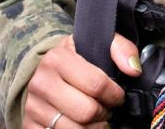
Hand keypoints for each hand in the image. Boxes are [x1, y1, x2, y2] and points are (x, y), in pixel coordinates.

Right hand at [23, 33, 142, 128]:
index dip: (114, 94)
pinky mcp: (30, 125)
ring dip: (94, 127)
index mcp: (57, 59)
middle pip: (87, 112)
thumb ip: (121, 49)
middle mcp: (41, 83)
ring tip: (96, 117)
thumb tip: (134, 70)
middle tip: (107, 108)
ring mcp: (33, 106)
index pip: (96, 85)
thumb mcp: (97, 44)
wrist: (45, 72)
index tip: (117, 96)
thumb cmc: (77, 60)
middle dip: (104, 113)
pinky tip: (83, 126)